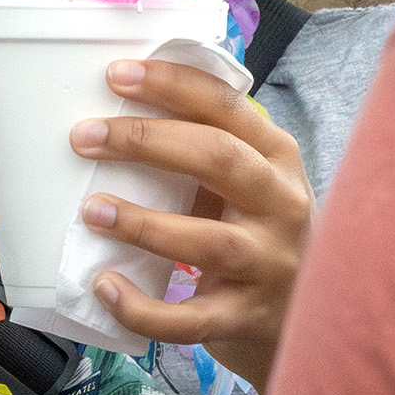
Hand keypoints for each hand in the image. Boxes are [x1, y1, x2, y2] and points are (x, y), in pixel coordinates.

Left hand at [69, 60, 311, 394]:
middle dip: (147, 142)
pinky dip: (142, 306)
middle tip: (85, 136)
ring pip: (208, 241)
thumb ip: (205, 151)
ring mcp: (269, 266)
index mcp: (277, 158)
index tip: (117, 75)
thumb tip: (114, 116)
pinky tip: (105, 286)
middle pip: (219, 159)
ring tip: (92, 210)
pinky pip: (190, 319)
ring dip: (143, 223)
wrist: (310, 316)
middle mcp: (282, 206)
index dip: (173, 86)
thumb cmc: (257, 232)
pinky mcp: (245, 319)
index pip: (227, 106)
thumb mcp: (248, 182)